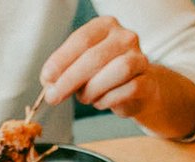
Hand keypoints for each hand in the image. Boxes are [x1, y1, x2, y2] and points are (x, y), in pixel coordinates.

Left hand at [39, 17, 194, 139]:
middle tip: (55, 96)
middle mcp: (125, 37)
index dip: (61, 61)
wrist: (139, 89)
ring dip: (93, 89)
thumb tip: (49, 84)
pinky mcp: (148, 81)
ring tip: (84, 98)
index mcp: (105, 26)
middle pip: (95, 57)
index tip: (46, 78)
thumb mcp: (83, 68)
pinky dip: (109, 99)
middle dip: (70, 79)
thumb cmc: (106, 76)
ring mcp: (139, 59)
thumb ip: (66, 71)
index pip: (81, 40)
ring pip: (116, 71)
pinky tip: (101, 102)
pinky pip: (128, 90)